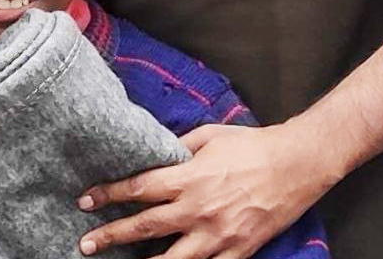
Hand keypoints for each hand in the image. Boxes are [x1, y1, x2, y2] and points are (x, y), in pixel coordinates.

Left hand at [76, 124, 337, 258]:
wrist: (297, 164)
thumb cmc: (254, 145)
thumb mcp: (211, 135)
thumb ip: (180, 147)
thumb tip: (157, 154)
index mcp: (189, 176)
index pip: (138, 188)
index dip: (108, 194)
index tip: (85, 200)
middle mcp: (198, 208)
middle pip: (144, 226)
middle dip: (110, 235)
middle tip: (85, 243)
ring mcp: (217, 235)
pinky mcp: (237, 252)